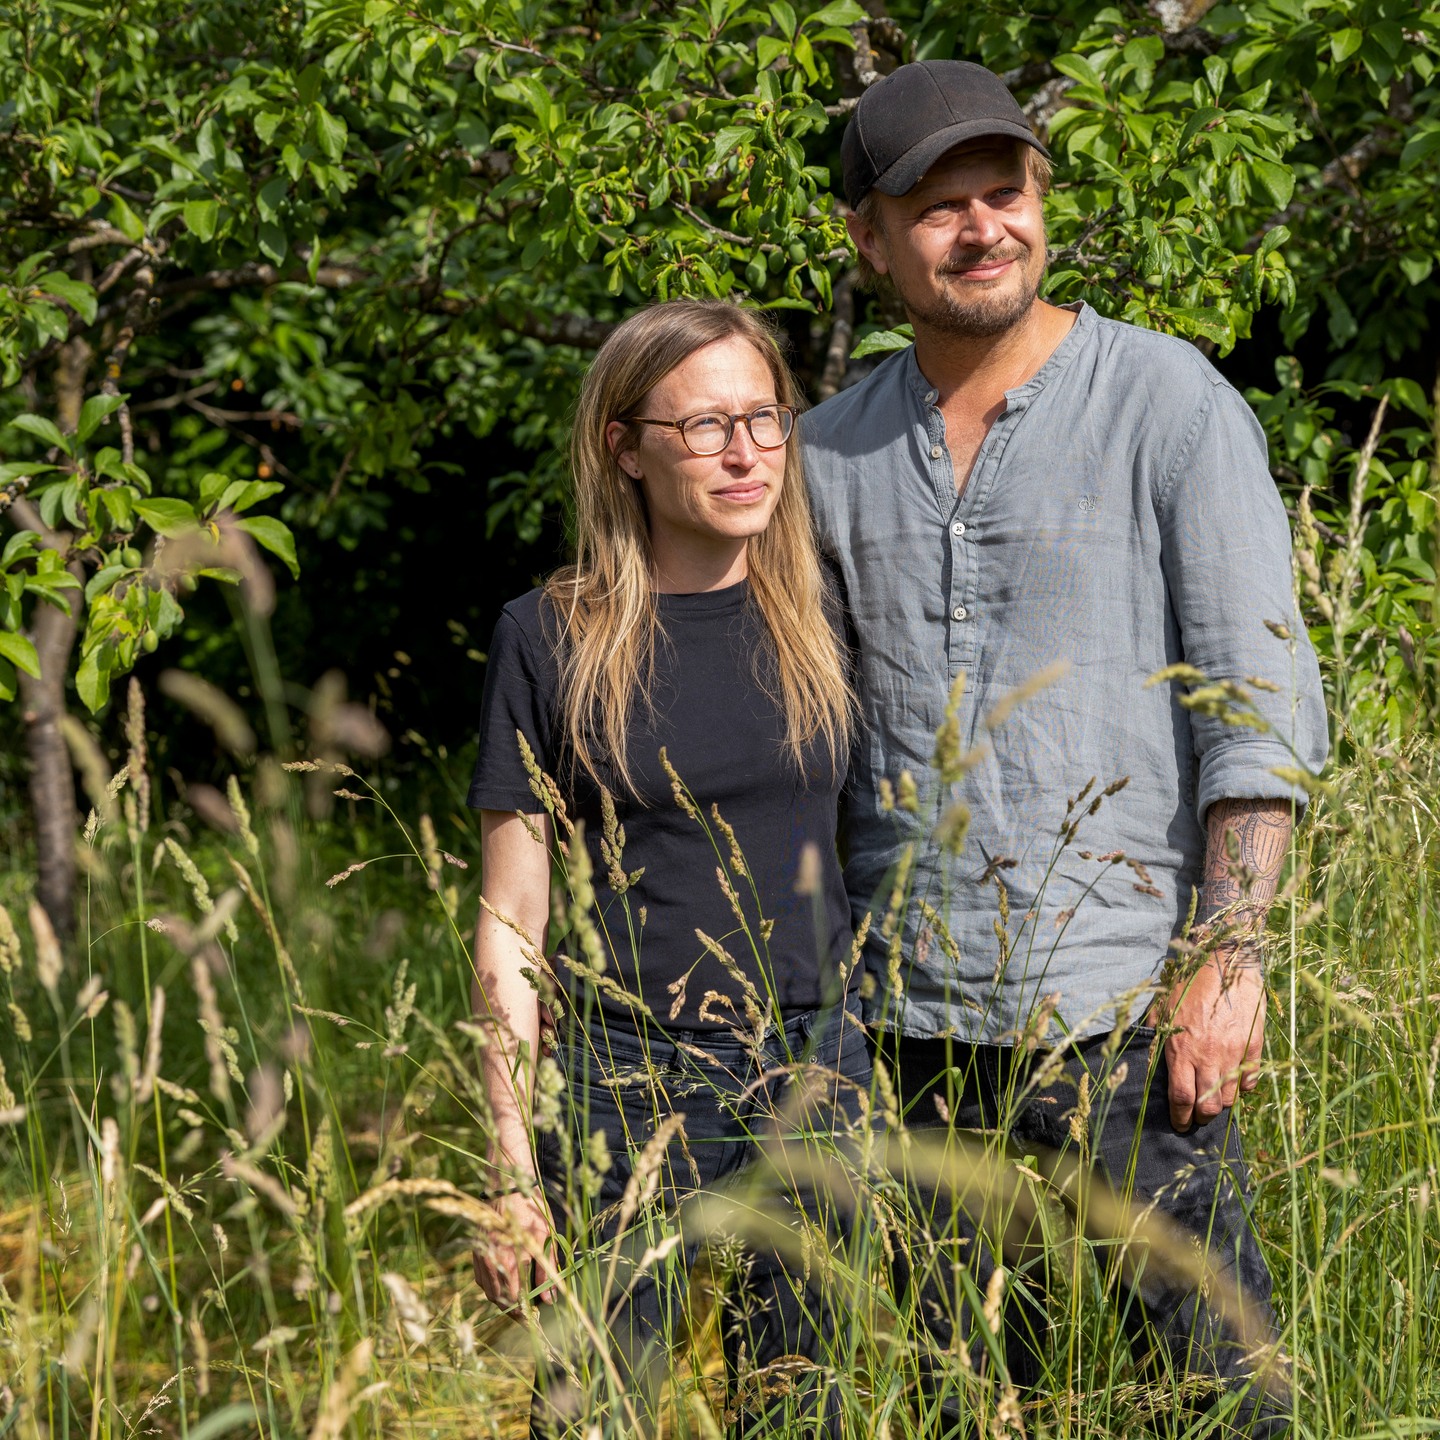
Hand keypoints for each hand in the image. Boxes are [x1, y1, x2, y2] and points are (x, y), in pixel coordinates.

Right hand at [473, 1189, 556, 1310]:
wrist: (506, 1188)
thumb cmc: (530, 1210)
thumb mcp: (545, 1237)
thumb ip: (547, 1270)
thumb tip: (549, 1299)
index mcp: (509, 1261)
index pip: (515, 1301)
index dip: (525, 1314)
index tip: (535, 1322)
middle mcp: (492, 1263)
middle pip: (500, 1301)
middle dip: (514, 1312)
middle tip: (528, 1317)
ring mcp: (482, 1258)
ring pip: (489, 1292)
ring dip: (503, 1302)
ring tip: (519, 1305)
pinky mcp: (477, 1253)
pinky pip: (482, 1280)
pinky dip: (493, 1288)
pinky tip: (505, 1286)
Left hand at [1152, 950, 1264, 1130]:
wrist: (1226, 961)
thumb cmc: (1188, 982)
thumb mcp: (1162, 1007)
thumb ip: (1156, 1036)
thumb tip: (1150, 1059)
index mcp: (1182, 1050)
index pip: (1181, 1097)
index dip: (1180, 1116)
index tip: (1179, 1124)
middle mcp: (1208, 1056)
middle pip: (1208, 1104)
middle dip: (1201, 1117)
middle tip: (1197, 1118)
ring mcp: (1234, 1053)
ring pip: (1230, 1096)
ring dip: (1221, 1103)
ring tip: (1214, 1101)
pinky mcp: (1254, 1046)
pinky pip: (1250, 1079)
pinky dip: (1243, 1087)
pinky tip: (1236, 1084)